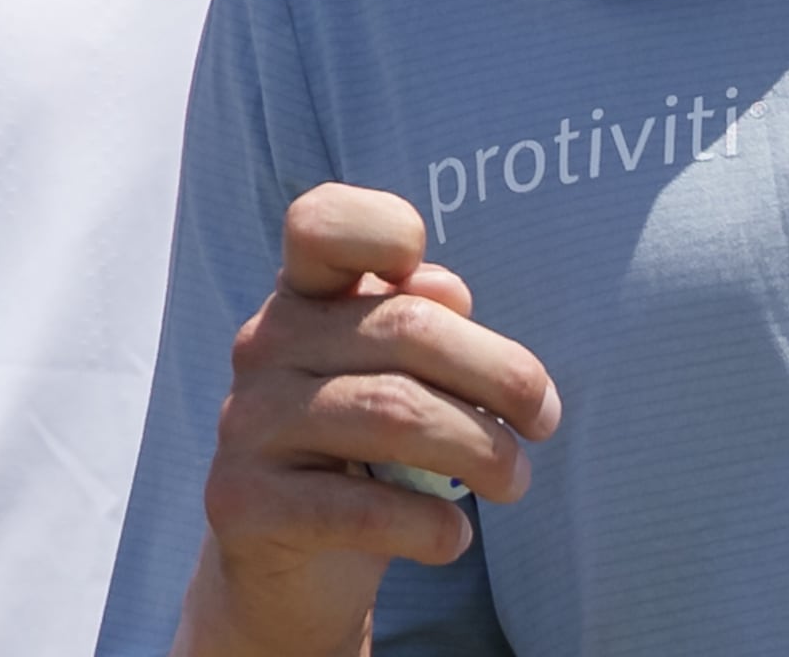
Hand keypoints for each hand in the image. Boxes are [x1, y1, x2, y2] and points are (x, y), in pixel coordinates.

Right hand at [175, 184, 561, 656]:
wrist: (289, 564)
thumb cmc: (365, 450)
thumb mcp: (396, 374)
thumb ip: (422, 322)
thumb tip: (449, 295)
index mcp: (303, 294)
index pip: (320, 223)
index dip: (383, 227)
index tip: (453, 296)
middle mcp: (264, 343)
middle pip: (405, 327)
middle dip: (502, 376)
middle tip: (545, 422)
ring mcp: (246, 422)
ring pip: (394, 413)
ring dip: (481, 451)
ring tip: (515, 482)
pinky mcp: (242, 502)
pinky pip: (363, 508)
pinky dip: (431, 526)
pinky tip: (455, 537)